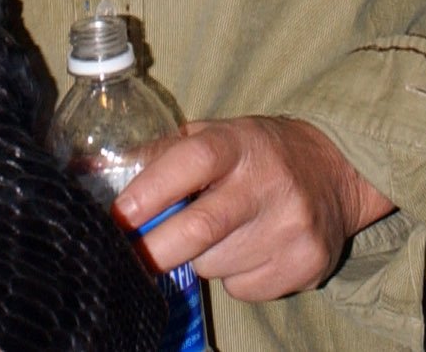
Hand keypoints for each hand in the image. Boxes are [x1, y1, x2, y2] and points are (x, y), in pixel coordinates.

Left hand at [109, 115, 395, 302]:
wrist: (337, 171)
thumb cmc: (258, 153)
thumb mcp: (214, 136)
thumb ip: (160, 155)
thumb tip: (89, 169)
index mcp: (240, 143)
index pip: (191, 162)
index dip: (151, 190)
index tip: (120, 215)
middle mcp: (269, 182)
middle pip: (200, 229)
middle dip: (157, 249)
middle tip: (135, 255)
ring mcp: (292, 226)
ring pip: (215, 266)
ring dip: (201, 259)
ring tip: (221, 235)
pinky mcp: (306, 263)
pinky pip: (243, 289)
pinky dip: (234, 278)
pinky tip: (250, 251)